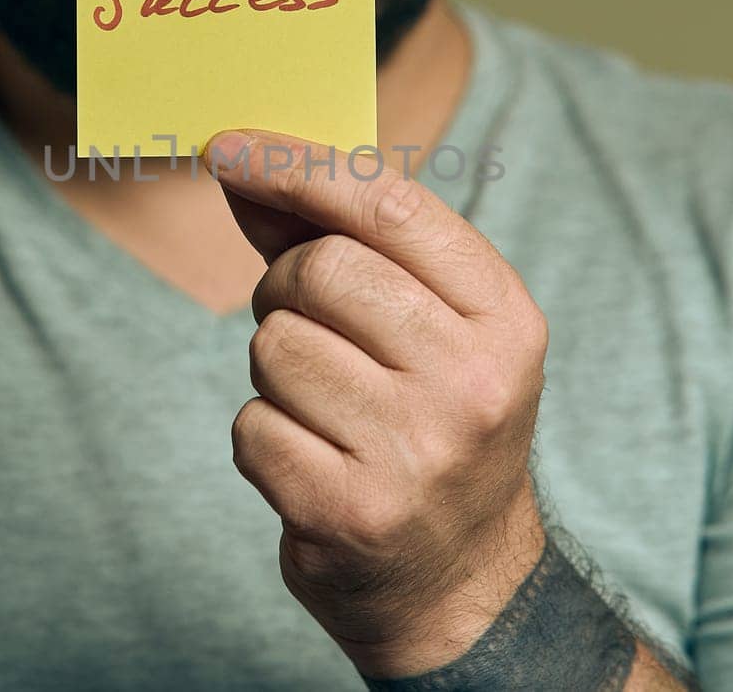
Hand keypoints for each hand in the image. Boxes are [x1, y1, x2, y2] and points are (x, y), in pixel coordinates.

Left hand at [208, 130, 549, 677]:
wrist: (463, 584)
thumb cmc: (430, 426)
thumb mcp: (428, 330)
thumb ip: (343, 241)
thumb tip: (242, 165)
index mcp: (505, 319)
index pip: (390, 205)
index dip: (296, 166)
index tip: (227, 148)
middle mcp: (472, 382)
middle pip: (320, 268)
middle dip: (286, 288)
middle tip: (306, 326)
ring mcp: (415, 452)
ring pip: (275, 346)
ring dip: (276, 371)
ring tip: (324, 408)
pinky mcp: (349, 511)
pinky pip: (250, 424)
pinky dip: (263, 437)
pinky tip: (312, 462)